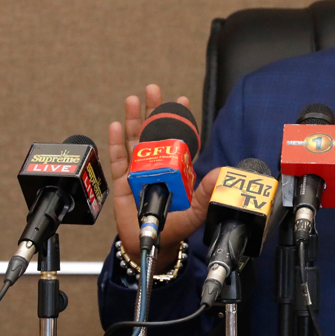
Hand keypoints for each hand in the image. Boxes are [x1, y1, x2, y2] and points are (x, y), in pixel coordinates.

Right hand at [109, 85, 218, 271]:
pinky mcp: (121, 182)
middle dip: (153, 110)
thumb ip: (206, 194)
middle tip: (153, 90)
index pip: (179, 139)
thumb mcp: (195, 212)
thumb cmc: (175, 228)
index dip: (179, 120)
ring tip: (133, 99)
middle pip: (153, 132)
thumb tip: (219, 174)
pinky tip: (117, 124)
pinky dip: (115, 141)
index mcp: (176, 169)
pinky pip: (117, 158)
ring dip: (133, 119)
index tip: (181, 101)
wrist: (151, 245)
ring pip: (134, 140)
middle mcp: (157, 165)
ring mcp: (138, 171)